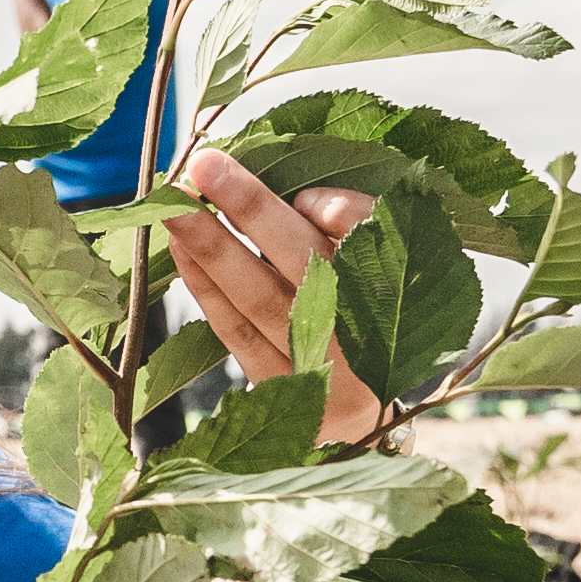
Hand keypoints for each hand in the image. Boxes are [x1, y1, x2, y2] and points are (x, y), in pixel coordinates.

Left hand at [163, 151, 381, 443]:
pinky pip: (237, 333)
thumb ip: (357, 225)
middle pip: (307, 265)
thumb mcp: (381, 265)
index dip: (341, 213)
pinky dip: (207, 290)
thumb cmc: (369, 315)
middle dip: (253, 211)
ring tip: (176, 205)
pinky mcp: (282, 394)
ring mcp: (322, 371)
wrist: (358, 416)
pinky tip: (180, 251)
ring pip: (262, 301)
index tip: (304, 192)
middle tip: (207, 166)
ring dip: (214, 249)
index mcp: (404, 294)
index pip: (374, 242)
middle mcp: (367, 337)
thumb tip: (309, 202)